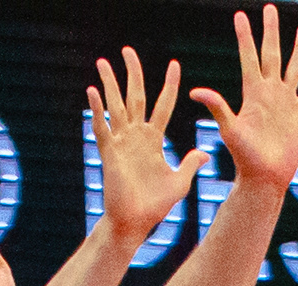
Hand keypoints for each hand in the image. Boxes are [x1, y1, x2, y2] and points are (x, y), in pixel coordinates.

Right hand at [89, 47, 205, 246]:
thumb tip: (204, 152)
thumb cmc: (154, 206)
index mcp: (153, 140)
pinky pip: (102, 127)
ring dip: (109, 84)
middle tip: (127, 50)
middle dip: (132, 73)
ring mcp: (121, 143)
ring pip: (115, 106)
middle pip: (135, 97)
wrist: (134, 223)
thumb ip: (190, 164)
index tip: (175, 65)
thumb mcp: (179, 183)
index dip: (169, 86)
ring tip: (103, 62)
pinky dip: (97, 110)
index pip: (163, 105)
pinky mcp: (109, 153)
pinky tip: (92, 91)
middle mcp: (136, 136)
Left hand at [190, 7, 297, 193]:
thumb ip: (217, 107)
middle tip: (270, 9)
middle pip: (272, 54)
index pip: (249, 57)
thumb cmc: (244, 158)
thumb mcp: (230, 130)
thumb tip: (195, 91)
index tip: (240, 15)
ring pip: (294, 68)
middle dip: (271, 31)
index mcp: (252, 94)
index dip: (245, 36)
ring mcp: (285, 103)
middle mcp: (269, 93)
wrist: (265, 179)